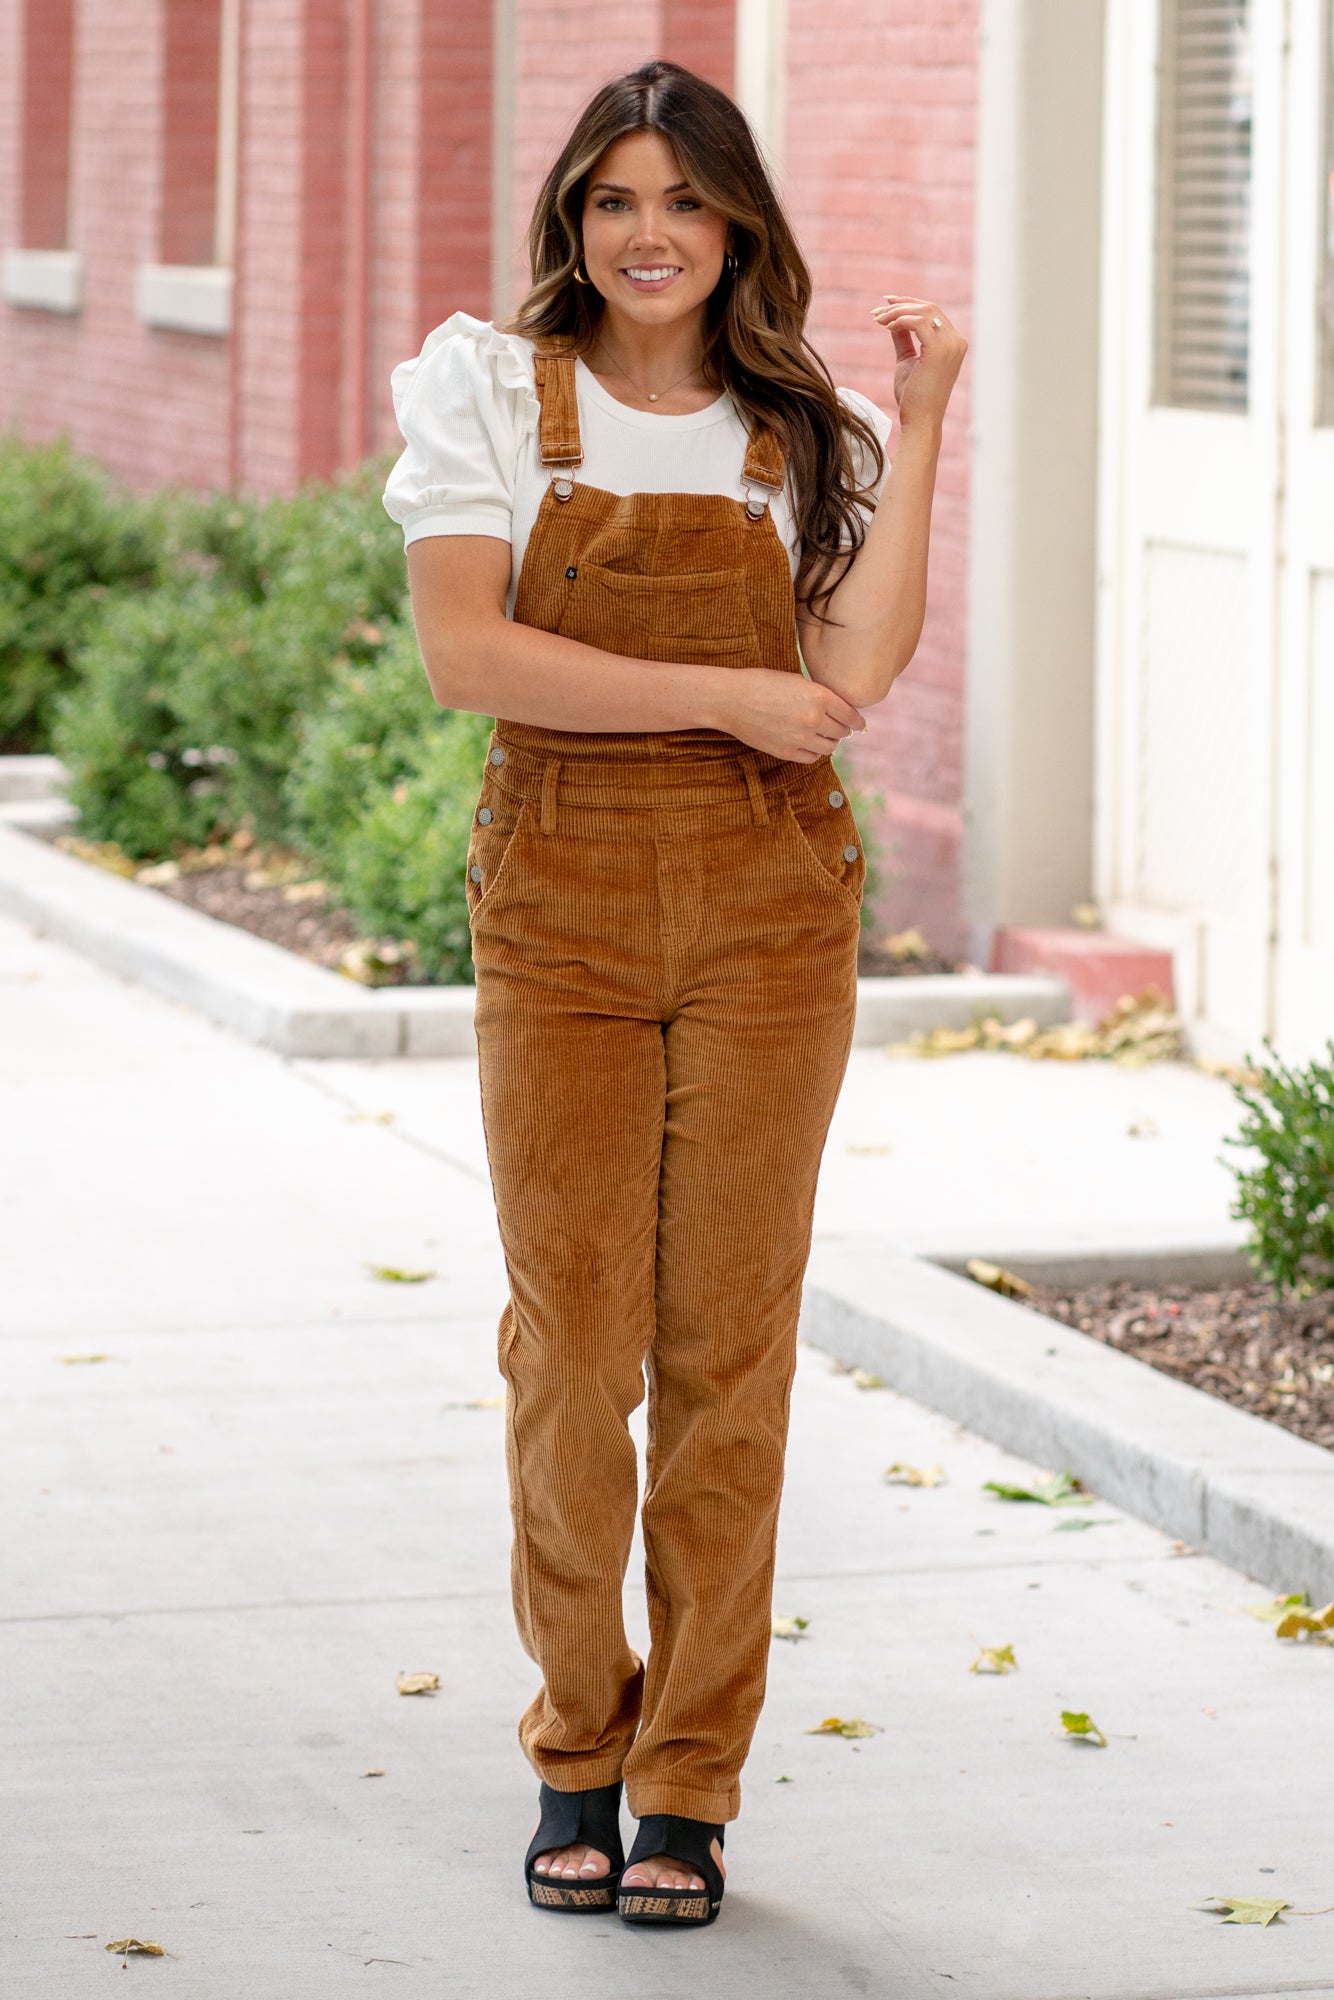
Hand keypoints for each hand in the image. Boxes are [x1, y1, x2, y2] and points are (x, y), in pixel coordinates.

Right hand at [713, 667, 865, 762]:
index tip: (859, 725)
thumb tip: (837, 709)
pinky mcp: (786, 752)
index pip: (850, 715)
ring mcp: (800, 738)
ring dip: (829, 742)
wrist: (731, 699)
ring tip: (822, 736)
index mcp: (819, 696)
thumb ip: (819, 695)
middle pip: (841, 732)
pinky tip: (808, 744)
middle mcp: (814, 719)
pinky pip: (812, 757)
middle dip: (842, 729)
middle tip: (838, 728)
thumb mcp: (796, 680)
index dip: (857, 721)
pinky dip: (814, 751)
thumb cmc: (762, 683)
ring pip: (829, 747)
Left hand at [871, 295, 966, 430]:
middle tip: (877, 310)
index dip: (909, 304)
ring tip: (878, 319)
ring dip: (897, 312)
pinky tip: (886, 326)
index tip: (886, 304)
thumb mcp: (907, 361)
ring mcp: (951, 345)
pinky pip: (918, 322)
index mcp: (953, 344)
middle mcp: (956, 342)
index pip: (933, 313)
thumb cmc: (913, 398)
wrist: (920, 421)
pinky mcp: (939, 350)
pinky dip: (900, 320)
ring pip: (924, 311)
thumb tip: (893, 321)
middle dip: (901, 304)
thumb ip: (903, 339)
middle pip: (929, 308)